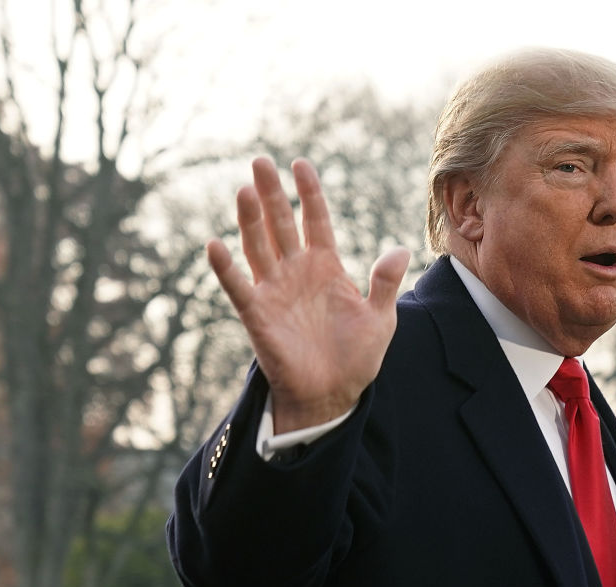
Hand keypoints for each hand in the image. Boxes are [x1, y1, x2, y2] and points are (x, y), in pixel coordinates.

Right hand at [208, 157, 409, 432]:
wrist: (332, 395)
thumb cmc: (356, 358)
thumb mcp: (380, 318)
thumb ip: (384, 283)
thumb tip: (399, 249)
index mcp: (326, 267)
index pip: (314, 220)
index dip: (308, 193)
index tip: (301, 164)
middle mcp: (296, 272)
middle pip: (280, 224)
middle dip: (272, 193)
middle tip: (260, 161)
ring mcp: (274, 291)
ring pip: (258, 246)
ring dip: (250, 220)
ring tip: (245, 190)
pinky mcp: (258, 315)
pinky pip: (238, 287)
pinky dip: (225, 268)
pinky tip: (215, 245)